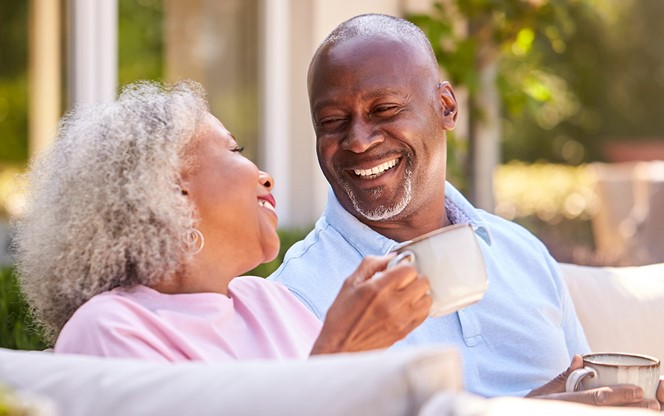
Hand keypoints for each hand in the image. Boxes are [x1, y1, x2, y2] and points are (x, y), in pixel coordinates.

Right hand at [310, 254, 430, 354]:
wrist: (339, 347)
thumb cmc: (342, 315)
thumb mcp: (350, 282)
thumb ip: (372, 263)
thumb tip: (393, 256)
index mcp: (378, 289)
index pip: (409, 269)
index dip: (403, 267)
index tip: (396, 271)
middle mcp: (393, 304)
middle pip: (423, 282)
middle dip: (413, 278)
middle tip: (401, 282)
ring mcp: (401, 320)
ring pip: (427, 298)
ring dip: (418, 294)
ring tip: (406, 295)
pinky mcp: (405, 332)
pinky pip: (424, 314)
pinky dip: (419, 308)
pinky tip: (407, 307)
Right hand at [526, 355, 661, 410]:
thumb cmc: (531, 410)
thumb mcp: (542, 393)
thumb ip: (563, 378)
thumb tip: (580, 358)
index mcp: (562, 402)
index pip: (595, 398)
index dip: (619, 395)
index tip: (638, 390)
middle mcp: (570, 413)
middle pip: (605, 413)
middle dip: (631, 409)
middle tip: (652, 404)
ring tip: (649, 413)